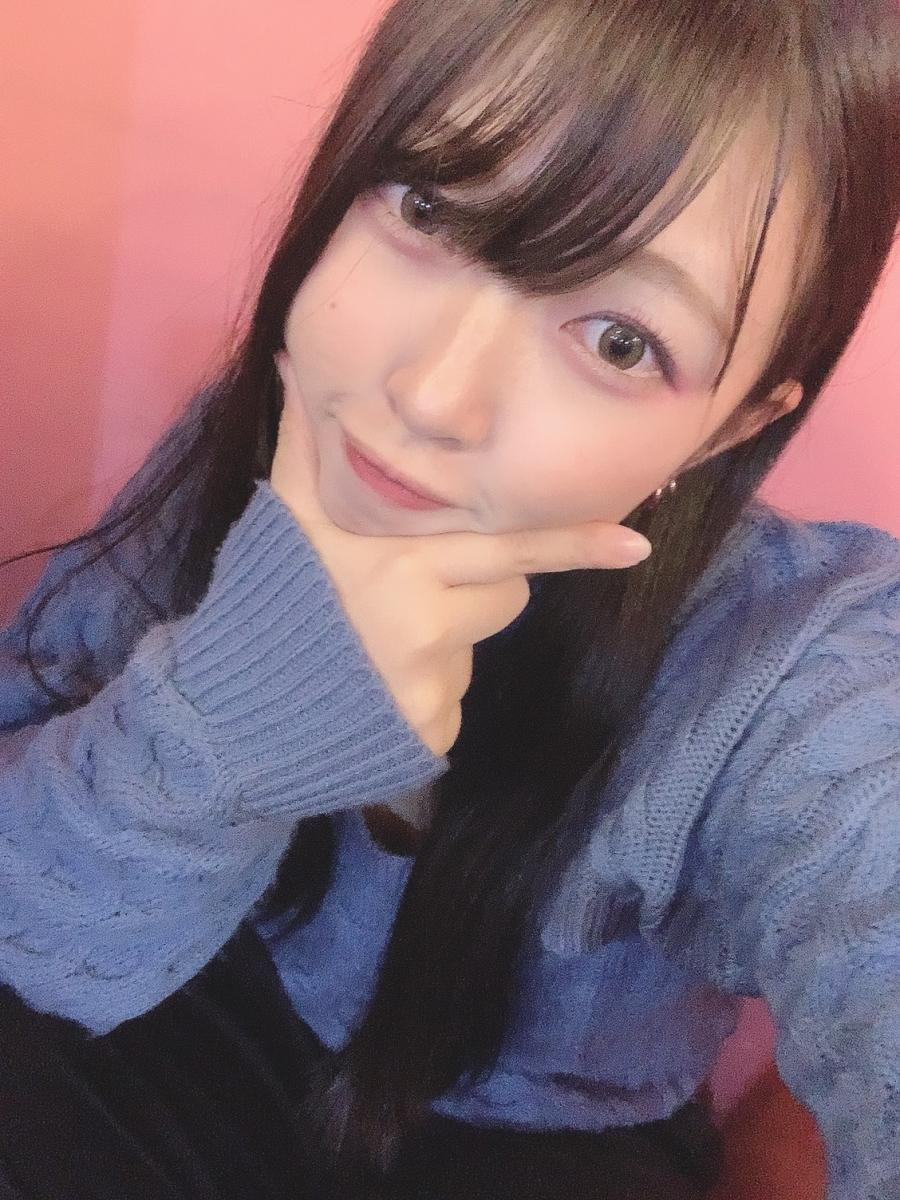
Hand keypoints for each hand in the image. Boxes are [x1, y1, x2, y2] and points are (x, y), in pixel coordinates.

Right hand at [270, 351, 651, 758]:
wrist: (232, 706)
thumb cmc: (269, 595)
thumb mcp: (285, 512)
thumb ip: (302, 438)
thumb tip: (294, 359)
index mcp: (400, 557)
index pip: (508, 545)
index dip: (573, 543)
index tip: (635, 544)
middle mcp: (422, 616)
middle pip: (507, 594)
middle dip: (477, 588)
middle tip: (410, 598)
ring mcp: (427, 679)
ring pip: (480, 642)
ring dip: (451, 635)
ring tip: (382, 638)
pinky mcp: (426, 728)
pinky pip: (455, 701)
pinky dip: (429, 692)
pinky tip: (376, 685)